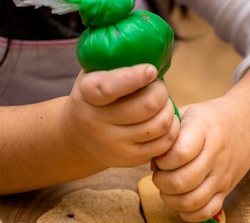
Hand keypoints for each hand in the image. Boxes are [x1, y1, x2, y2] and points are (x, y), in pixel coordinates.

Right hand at [61, 64, 179, 168]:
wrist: (78, 137)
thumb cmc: (95, 97)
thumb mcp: (93, 75)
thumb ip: (113, 61)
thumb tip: (143, 36)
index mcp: (87, 94)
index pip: (109, 88)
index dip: (133, 78)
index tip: (151, 70)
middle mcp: (98, 121)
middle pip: (145, 107)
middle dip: (161, 92)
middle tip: (158, 87)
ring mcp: (115, 143)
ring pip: (158, 126)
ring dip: (169, 110)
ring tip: (163, 103)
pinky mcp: (130, 159)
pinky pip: (163, 144)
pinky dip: (171, 129)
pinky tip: (165, 119)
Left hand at [151, 98, 249, 222]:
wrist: (247, 127)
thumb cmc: (209, 121)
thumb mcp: (188, 114)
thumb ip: (168, 135)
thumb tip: (152, 166)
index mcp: (203, 132)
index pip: (180, 153)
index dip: (163, 160)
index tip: (160, 157)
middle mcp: (215, 156)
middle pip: (182, 182)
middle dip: (161, 182)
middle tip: (160, 175)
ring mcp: (222, 176)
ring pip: (192, 201)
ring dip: (172, 200)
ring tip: (168, 190)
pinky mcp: (226, 191)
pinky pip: (207, 212)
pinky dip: (190, 214)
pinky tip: (182, 203)